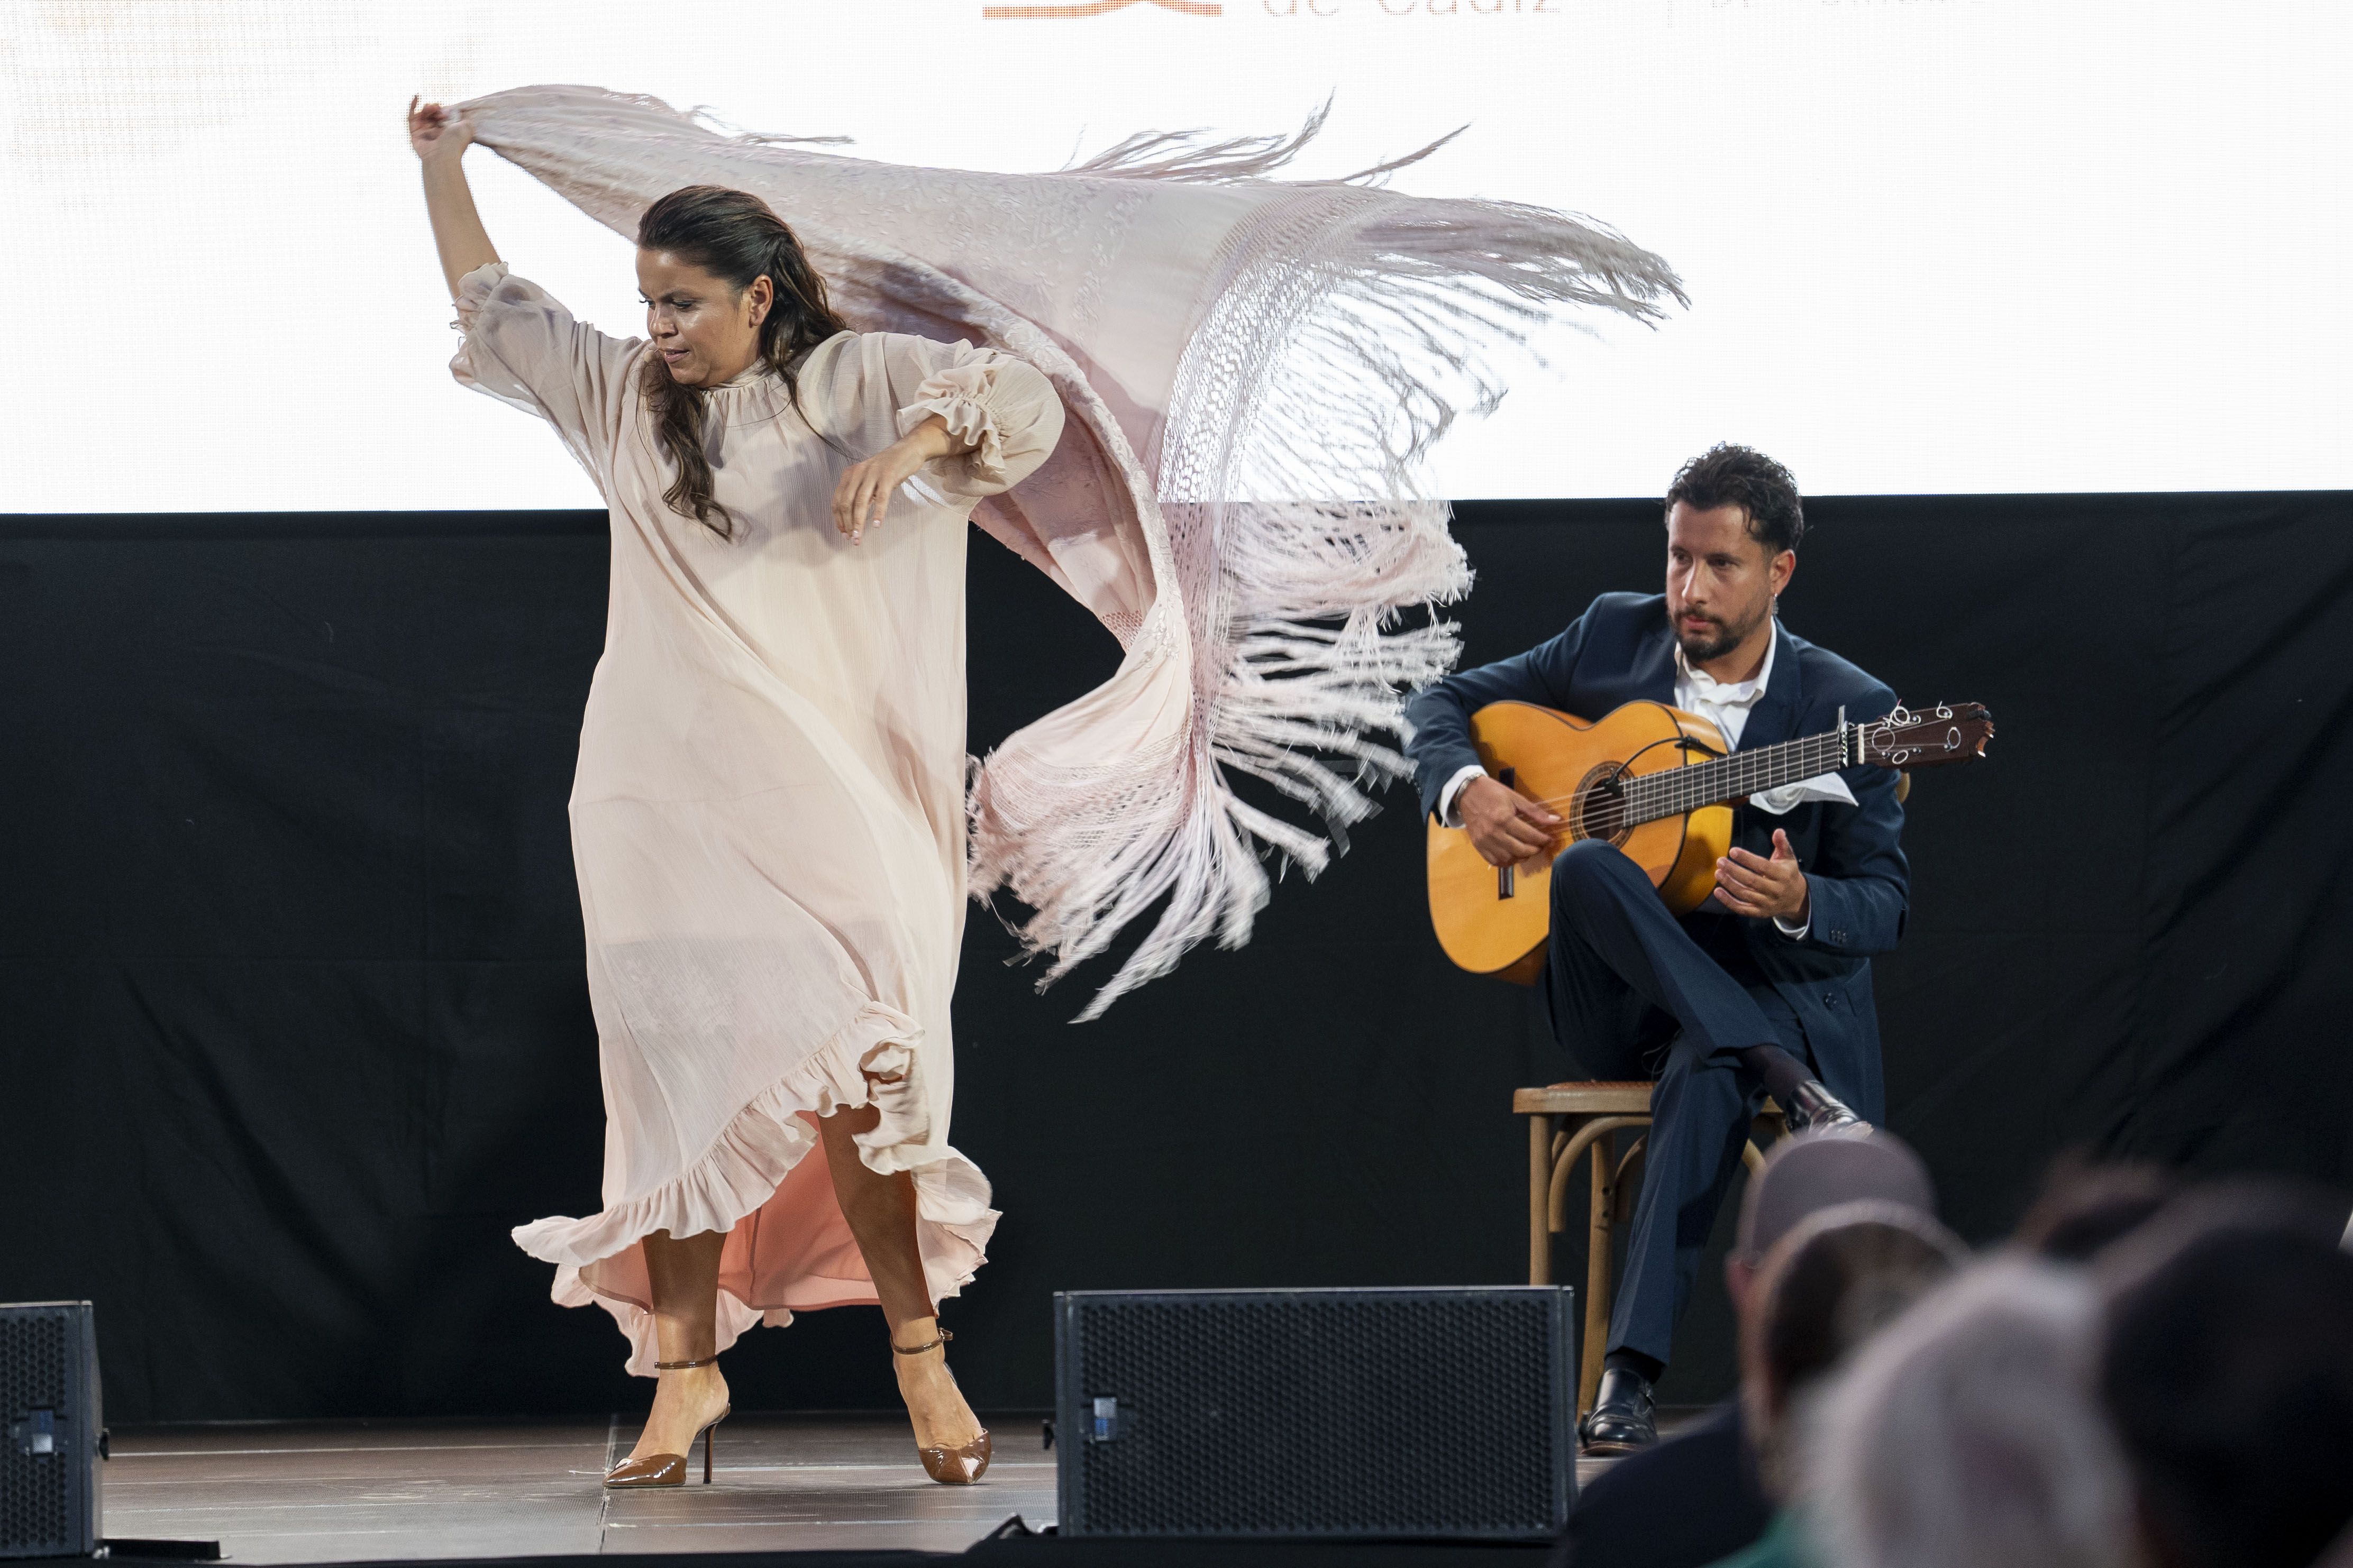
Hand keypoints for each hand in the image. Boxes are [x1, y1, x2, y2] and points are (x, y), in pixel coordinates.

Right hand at [408, 96, 473, 164]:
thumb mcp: (466, 126)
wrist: (443, 155)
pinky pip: (411, 118)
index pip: (443, 117)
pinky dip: (413, 107)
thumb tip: (452, 110)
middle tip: (437, 109)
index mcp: (449, 132)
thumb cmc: (455, 142)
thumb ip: (461, 116)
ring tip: (431, 108)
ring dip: (427, 109)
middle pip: (432, 115)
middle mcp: (437, 133)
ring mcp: (425, 133)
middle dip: (435, 109)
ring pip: (423, 115)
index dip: (444, 111)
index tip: (446, 112)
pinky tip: (416, 98)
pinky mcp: (415, 134)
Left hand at [831, 416, 953, 543]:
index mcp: (850, 474)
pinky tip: (877, 525)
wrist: (908, 450)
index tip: (843, 533)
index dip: (838, 519)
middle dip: (847, 524)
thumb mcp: (869, 480)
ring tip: (859, 537)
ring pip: (860, 502)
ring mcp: (872, 474)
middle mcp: (857, 473)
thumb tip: (854, 519)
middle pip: (846, 503)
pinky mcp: (887, 476)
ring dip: (858, 522)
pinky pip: (881, 498)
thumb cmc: (889, 468)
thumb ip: (861, 495)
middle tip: (852, 539)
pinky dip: (878, 513)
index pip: (837, 500)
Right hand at [1459, 775, 1562, 867]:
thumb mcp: (1515, 797)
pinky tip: (1513, 855)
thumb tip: (1555, 821)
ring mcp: (1484, 841)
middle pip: (1521, 850)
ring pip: (1508, 858)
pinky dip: (1506, 862)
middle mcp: (1494, 832)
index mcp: (1504, 818)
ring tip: (1527, 850)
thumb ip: (1535, 812)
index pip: (1530, 835)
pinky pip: (1494, 861)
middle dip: (1535, 850)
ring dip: (1521, 857)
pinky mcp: (1478, 846)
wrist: (1467, 792)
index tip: (1549, 840)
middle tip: (1540, 846)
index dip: (1543, 840)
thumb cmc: (1492, 792)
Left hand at [1715, 828, 1808, 921]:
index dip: (1747, 859)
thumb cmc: (1788, 874)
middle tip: (1720, 861)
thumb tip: (1778, 831)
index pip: (1763, 866)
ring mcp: (1767, 903)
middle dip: (1734, 870)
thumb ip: (1782, 844)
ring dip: (1729, 884)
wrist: (1797, 898)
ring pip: (1745, 894)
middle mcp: (1775, 890)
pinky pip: (1742, 909)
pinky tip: (1718, 891)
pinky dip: (1728, 901)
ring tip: (1718, 872)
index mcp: (1783, 875)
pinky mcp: (1760, 912)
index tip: (1733, 851)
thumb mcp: (1789, 858)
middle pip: (1751, 881)